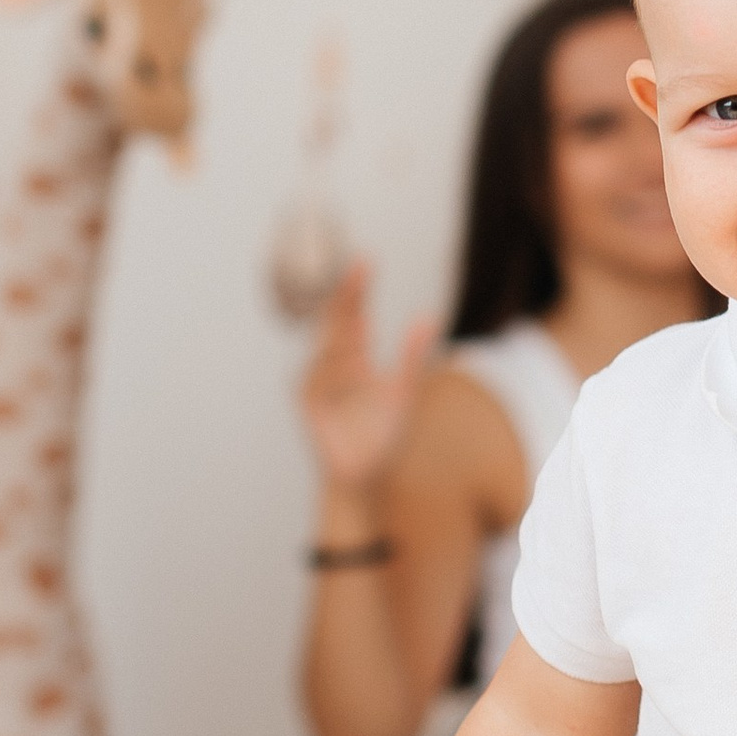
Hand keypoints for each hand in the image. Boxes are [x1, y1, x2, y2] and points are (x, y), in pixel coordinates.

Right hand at [299, 263, 433, 498]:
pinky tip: (354, 370)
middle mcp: (332, 364)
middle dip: (344, 296)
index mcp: (354, 356)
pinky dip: (335, 374)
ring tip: (365, 341)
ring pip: (327, 350)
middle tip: (357, 270)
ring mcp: (317, 382)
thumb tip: (427, 317)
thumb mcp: (405, 392)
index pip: (352, 313)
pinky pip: (317, 380)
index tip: (365, 259)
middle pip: (334, 321)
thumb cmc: (384, 435)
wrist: (368, 475)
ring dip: (346, 342)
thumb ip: (412, 357)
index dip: (356, 288)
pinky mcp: (309, 404)